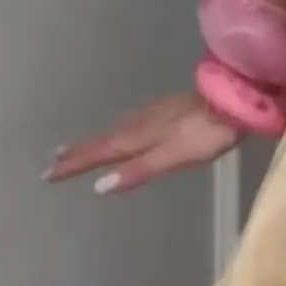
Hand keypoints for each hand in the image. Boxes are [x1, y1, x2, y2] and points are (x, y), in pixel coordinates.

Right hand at [43, 92, 242, 194]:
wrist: (237, 99)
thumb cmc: (206, 134)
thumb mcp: (172, 157)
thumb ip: (139, 170)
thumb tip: (99, 186)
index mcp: (140, 137)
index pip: (101, 153)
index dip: (76, 164)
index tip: (48, 174)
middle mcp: (143, 123)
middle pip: (105, 139)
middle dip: (81, 150)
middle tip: (55, 158)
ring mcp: (159, 113)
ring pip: (119, 128)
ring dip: (99, 139)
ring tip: (83, 146)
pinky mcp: (173, 108)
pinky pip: (135, 121)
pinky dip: (121, 129)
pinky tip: (129, 128)